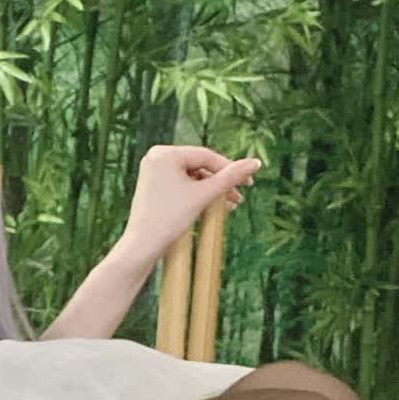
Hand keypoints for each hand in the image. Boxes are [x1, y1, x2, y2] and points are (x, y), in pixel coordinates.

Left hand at [123, 146, 261, 260]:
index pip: (206, 156)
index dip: (230, 169)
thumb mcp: (203, 195)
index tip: (250, 181)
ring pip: (193, 177)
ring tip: (231, 204)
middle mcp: (157, 157)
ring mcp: (154, 171)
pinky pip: (183, 184)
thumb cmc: (169, 218)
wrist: (142, 246)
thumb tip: (256, 163)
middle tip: (241, 195)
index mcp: (165, 153)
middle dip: (221, 182)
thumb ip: (230, 178)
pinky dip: (198, 194)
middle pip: (200, 165)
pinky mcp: (154, 186)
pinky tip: (215, 205)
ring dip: (212, 190)